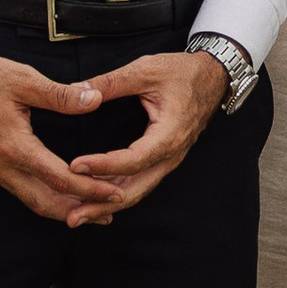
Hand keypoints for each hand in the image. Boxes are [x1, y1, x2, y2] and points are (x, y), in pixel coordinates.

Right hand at [0, 48, 104, 218]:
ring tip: (87, 209)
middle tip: (107, 215)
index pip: (59, 179)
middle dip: (77, 211)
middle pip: (43, 203)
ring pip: (28, 199)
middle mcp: (0, 165)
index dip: (90, 189)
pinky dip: (40, 196)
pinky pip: (16, 189)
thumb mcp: (25, 79)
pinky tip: (54, 191)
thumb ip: (61, 95)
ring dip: (58, 207)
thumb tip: (94, 99)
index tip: (113, 195)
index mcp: (14, 146)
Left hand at [58, 48, 231, 217]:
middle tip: (73, 217)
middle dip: (103, 204)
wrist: (213, 76)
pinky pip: (141, 182)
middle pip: (136, 189)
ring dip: (108, 203)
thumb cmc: (183, 72)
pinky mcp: (164, 159)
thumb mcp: (145, 70)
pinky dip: (118, 192)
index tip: (75, 166)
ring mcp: (169, 160)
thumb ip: (109, 83)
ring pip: (138, 190)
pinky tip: (97, 198)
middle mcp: (172, 154)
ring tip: (78, 214)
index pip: (133, 160)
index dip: (103, 166)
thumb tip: (75, 91)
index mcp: (169, 135)